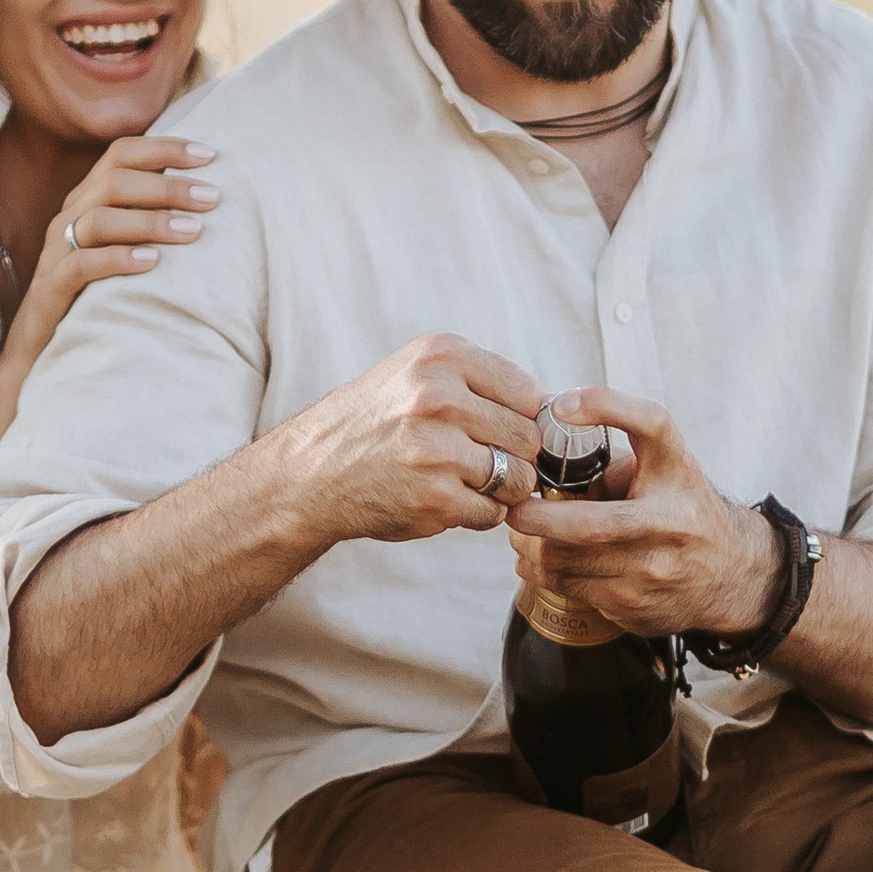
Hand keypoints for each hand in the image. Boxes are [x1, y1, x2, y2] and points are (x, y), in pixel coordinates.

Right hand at [10, 136, 218, 360]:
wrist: (42, 340)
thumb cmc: (98, 288)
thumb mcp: (124, 243)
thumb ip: (151, 216)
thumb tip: (210, 198)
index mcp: (88, 198)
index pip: (122, 154)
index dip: (164, 148)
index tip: (209, 155)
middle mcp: (71, 216)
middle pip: (114, 181)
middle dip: (167, 186)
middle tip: (211, 198)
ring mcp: (57, 250)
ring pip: (98, 219)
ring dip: (150, 221)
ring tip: (193, 231)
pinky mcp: (52, 287)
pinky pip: (80, 265)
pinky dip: (117, 259)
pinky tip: (152, 262)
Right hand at [271, 336, 545, 550]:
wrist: (314, 472)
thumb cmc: (379, 422)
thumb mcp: (420, 374)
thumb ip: (482, 383)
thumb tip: (558, 410)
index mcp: (442, 356)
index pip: (529, 393)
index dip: (523, 419)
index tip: (500, 431)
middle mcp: (438, 397)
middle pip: (528, 437)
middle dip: (515, 457)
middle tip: (482, 463)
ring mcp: (436, 450)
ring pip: (518, 478)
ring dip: (502, 490)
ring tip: (468, 482)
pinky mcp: (434, 498)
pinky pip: (492, 513)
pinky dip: (479, 515)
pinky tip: (448, 501)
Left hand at [506, 390, 780, 641]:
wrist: (732, 576)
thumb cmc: (683, 510)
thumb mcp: (668, 470)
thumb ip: (616, 460)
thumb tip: (545, 458)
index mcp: (678, 472)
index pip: (652, 424)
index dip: (605, 406)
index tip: (563, 407)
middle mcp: (671, 520)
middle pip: (589, 523)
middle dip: (538, 517)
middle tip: (514, 508)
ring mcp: (653, 569)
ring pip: (567, 561)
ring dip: (530, 548)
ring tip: (520, 535)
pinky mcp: (636, 606)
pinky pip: (570, 589)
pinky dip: (543, 573)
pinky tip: (539, 561)